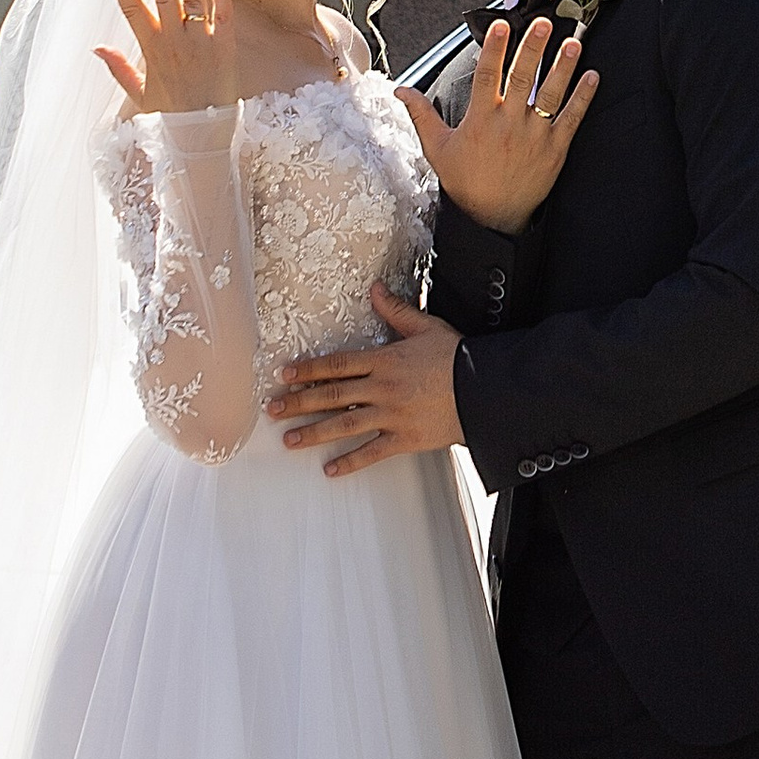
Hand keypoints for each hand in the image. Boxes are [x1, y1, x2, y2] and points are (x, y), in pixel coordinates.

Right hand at [94, 0, 231, 115]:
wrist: (201, 134)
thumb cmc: (170, 113)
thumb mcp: (139, 93)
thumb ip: (118, 68)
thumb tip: (96, 47)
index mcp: (151, 50)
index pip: (132, 10)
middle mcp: (174, 42)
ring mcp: (200, 43)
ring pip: (192, 0)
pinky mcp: (223, 47)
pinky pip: (223, 16)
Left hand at [268, 283, 463, 474]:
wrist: (486, 390)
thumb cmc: (458, 358)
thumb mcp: (426, 327)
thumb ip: (396, 311)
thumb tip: (375, 289)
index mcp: (384, 360)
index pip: (336, 364)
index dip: (307, 369)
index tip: (284, 374)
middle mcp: (382, 388)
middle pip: (331, 395)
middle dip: (298, 402)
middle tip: (273, 409)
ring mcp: (391, 415)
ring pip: (344, 425)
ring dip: (313, 432)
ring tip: (289, 439)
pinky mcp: (404, 438)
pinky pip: (372, 452)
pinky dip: (350, 462)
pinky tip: (330, 469)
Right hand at [401, 15, 597, 232]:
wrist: (493, 218)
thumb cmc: (466, 183)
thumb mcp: (437, 148)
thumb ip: (422, 114)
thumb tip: (401, 90)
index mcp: (482, 120)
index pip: (488, 75)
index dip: (494, 48)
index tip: (500, 25)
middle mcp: (510, 124)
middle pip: (523, 77)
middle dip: (533, 48)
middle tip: (543, 23)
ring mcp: (536, 136)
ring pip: (551, 94)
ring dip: (563, 67)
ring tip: (573, 44)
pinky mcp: (555, 149)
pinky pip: (572, 118)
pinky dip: (583, 98)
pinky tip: (593, 77)